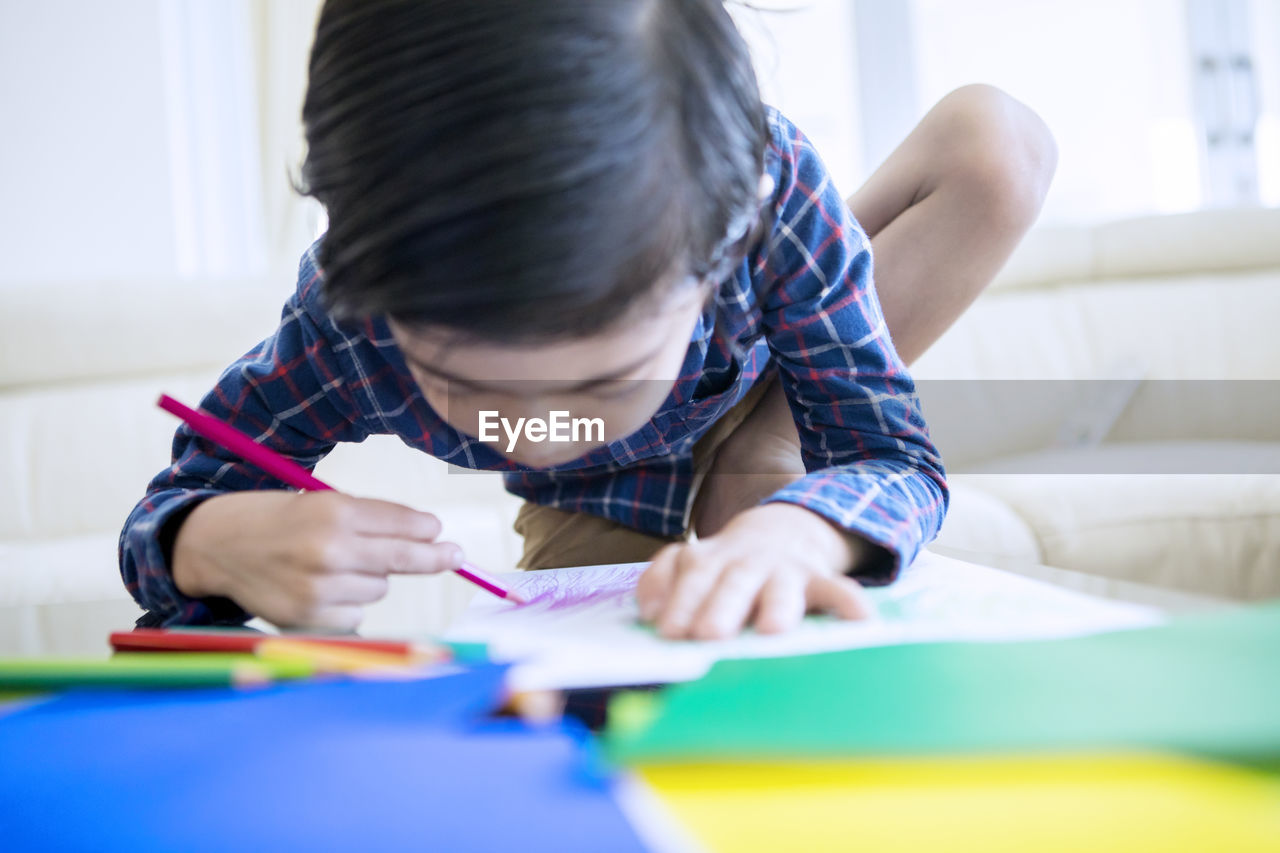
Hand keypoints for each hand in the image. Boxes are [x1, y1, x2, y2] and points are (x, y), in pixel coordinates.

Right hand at [172, 491, 461, 630]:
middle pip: (401, 559)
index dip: (426, 529)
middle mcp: (328, 549)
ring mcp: (317, 587)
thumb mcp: (320, 503)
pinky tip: (320, 588)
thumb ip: (370, 520)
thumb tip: (427, 536)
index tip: (440, 534)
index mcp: (333, 511)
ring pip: (379, 588)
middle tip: (455, 556)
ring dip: (371, 578)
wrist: (217, 544)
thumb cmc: (278, 520)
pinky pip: (356, 615)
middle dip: (433, 557)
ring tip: (333, 565)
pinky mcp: (307, 617)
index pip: (398, 522)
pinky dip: (348, 605)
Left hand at [635, 503, 873, 639]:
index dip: (679, 600)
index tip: (668, 630)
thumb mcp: (694, 560)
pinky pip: (837, 589)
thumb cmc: (729, 563)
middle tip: (708, 634)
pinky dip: (849, 603)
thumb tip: (646, 610)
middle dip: (719, 607)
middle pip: (731, 582)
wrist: (785, 528)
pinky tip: (861, 619)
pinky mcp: (819, 578)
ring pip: (780, 587)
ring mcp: (784, 569)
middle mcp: (745, 562)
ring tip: (772, 628)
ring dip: (776, 605)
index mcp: (708, 559)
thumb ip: (662, 580)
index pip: (690, 575)